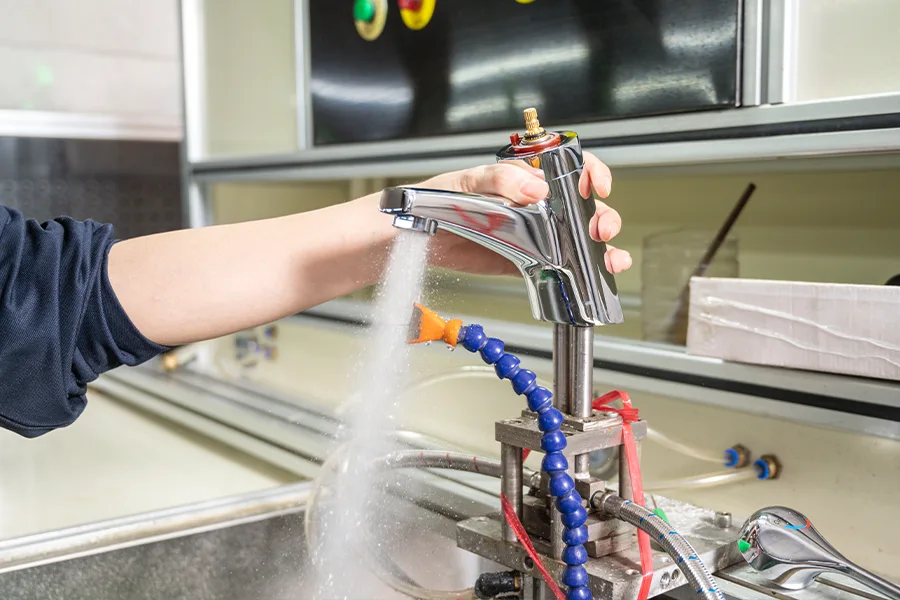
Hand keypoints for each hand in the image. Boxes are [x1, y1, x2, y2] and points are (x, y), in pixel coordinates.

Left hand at [420, 151, 631, 275]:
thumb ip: (499, 179)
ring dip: (599, 247)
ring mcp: (531, 234)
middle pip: (582, 207)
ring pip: (577, 238)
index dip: (590, 173)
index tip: (597, 185)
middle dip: (601, 215)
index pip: (568, 168)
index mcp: (522, 177)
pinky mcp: (523, 262)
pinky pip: (558, 266)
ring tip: (608, 257)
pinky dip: (582, 272)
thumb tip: (536, 187)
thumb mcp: (465, 180)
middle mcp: (533, 204)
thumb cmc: (433, 200)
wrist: (408, 238)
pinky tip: (598, 274)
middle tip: (600, 228)